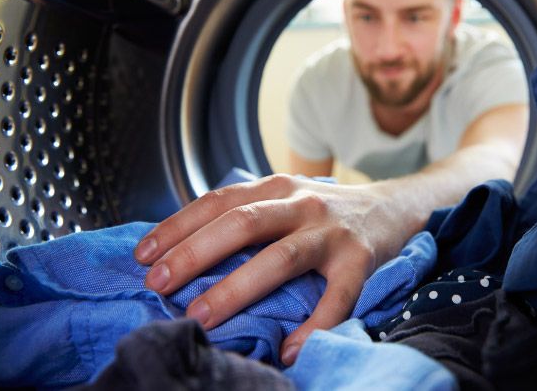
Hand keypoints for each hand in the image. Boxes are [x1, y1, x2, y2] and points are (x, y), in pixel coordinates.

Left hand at [133, 174, 418, 364]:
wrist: (393, 206)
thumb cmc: (325, 212)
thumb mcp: (284, 199)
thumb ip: (246, 215)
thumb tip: (181, 252)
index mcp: (276, 187)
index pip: (218, 201)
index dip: (177, 227)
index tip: (143, 256)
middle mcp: (302, 202)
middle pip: (242, 224)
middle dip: (195, 254)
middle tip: (159, 286)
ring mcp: (332, 231)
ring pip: (281, 258)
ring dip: (238, 288)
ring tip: (203, 317)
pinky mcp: (360, 259)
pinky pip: (337, 298)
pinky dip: (313, 325)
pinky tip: (290, 349)